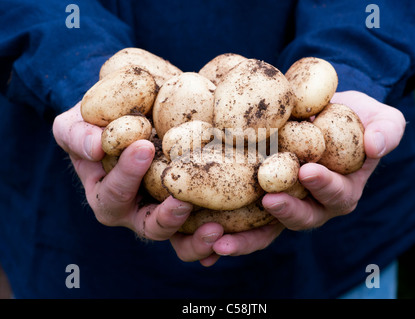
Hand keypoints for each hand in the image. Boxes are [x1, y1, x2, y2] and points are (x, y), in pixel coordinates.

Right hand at [52, 102, 224, 265]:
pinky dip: (215, 234)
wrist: (132, 117)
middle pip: (150, 227)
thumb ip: (77, 135)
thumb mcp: (75, 124)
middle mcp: (137, 210)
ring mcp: (165, 210)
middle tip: (183, 204)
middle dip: (166, 219)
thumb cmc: (99, 123)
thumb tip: (95, 148)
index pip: (115, 193)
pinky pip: (201, 226)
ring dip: (196, 238)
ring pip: (179, 236)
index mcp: (108, 195)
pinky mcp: (190, 204)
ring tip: (216, 229)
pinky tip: (228, 231)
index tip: (144, 147)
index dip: (126, 175)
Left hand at [211, 90, 405, 256]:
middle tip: (269, 200)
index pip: (336, 194)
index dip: (325, 186)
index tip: (309, 171)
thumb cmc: (354, 117)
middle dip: (286, 212)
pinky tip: (204, 230)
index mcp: (341, 191)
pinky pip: (244, 217)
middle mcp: (312, 204)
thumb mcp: (379, 118)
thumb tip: (377, 144)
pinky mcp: (258, 196)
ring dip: (245, 236)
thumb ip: (386, 130)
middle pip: (300, 218)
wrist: (321, 112)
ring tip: (221, 239)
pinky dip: (226, 228)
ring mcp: (284, 202)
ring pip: (267, 227)